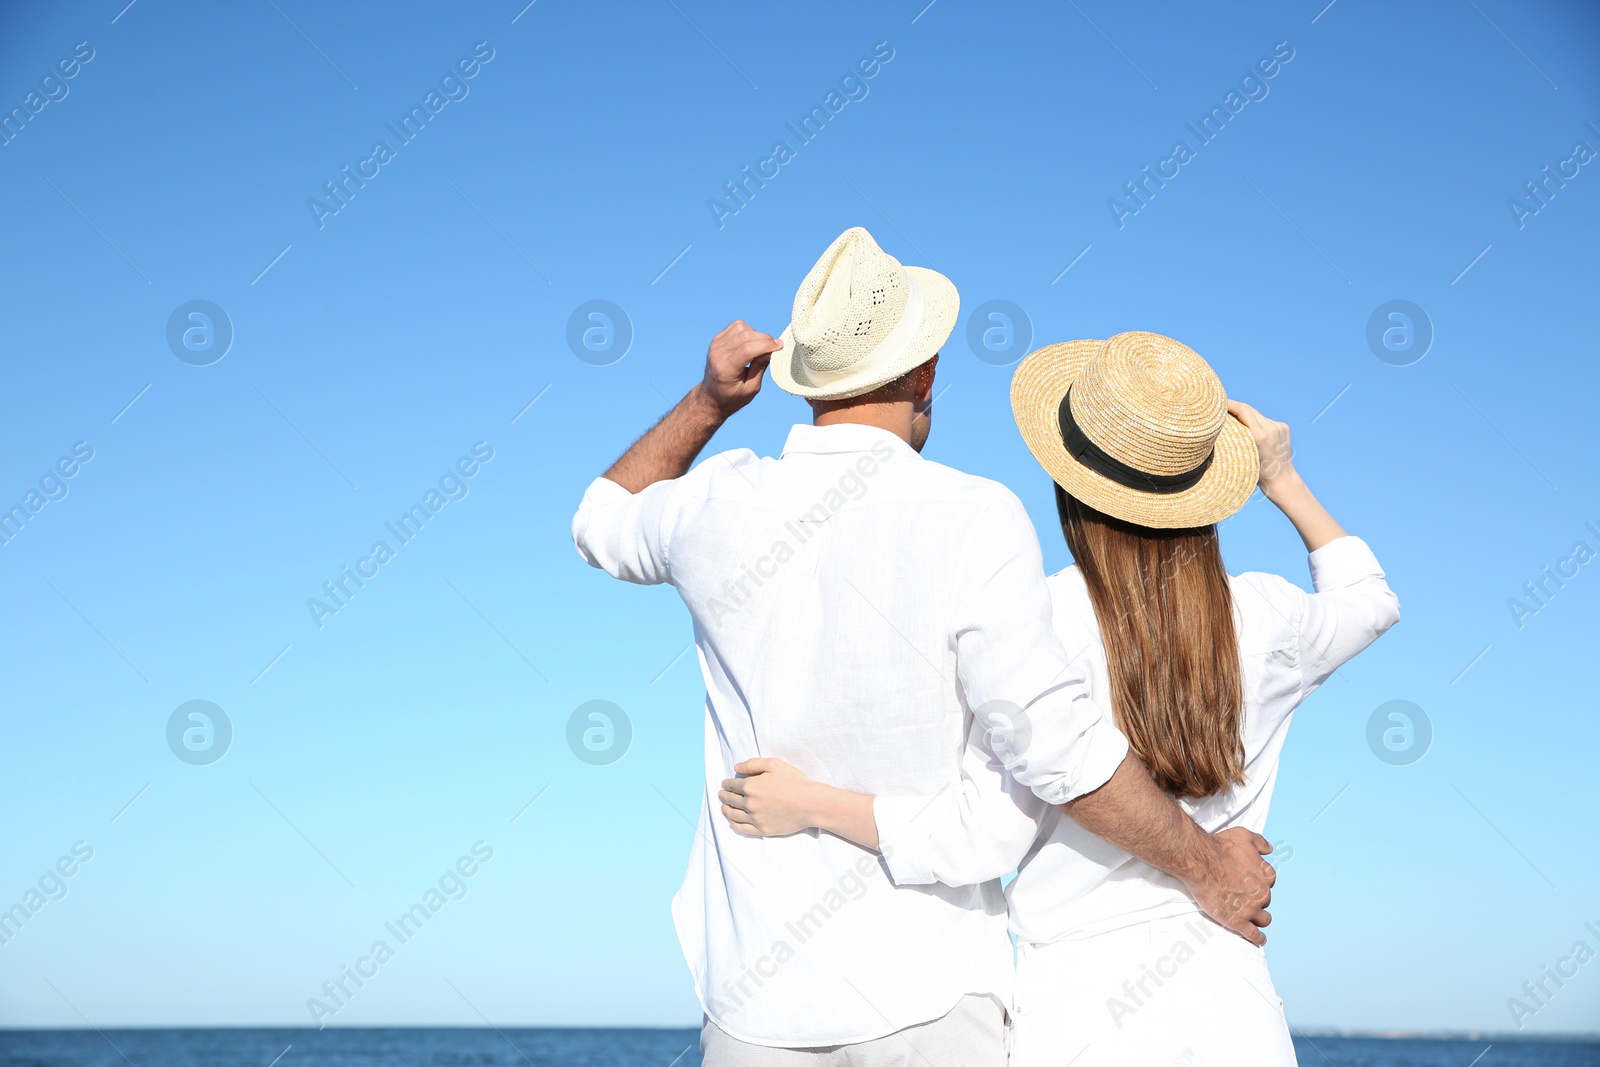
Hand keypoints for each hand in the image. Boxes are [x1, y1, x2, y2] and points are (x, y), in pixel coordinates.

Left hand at [698, 321, 782, 417]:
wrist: (711, 396)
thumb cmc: (733, 396)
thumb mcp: (751, 388)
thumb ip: (760, 367)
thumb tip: (773, 349)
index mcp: (725, 371)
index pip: (747, 350)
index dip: (766, 345)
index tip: (780, 345)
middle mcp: (717, 355)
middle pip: (745, 336)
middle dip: (764, 338)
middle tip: (776, 345)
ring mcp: (714, 346)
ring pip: (741, 328)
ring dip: (756, 334)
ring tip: (761, 346)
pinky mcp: (716, 340)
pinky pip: (735, 326)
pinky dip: (748, 330)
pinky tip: (751, 341)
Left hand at [720, 758, 819, 837]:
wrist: (811, 803)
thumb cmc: (794, 781)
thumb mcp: (774, 764)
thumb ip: (753, 764)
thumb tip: (736, 767)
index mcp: (751, 786)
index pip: (732, 784)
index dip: (726, 783)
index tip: (724, 783)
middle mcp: (750, 803)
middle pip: (730, 799)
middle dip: (724, 795)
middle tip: (722, 794)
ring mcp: (755, 818)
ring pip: (733, 814)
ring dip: (725, 809)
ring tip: (723, 807)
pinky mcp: (762, 829)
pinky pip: (742, 828)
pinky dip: (733, 824)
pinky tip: (732, 821)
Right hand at [1186, 827, 1275, 944]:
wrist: (1200, 861)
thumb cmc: (1220, 846)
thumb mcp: (1244, 836)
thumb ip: (1260, 842)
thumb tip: (1269, 849)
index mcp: (1265, 874)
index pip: (1269, 881)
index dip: (1259, 881)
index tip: (1250, 881)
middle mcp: (1262, 893)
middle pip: (1265, 900)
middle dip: (1257, 899)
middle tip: (1242, 896)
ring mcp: (1250, 909)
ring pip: (1264, 919)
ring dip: (1260, 918)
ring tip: (1253, 919)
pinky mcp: (1237, 921)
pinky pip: (1253, 935)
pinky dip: (1258, 938)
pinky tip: (1259, 940)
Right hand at [1227, 400, 1297, 496]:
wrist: (1282, 478)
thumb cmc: (1258, 473)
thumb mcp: (1242, 455)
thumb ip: (1236, 437)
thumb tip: (1223, 423)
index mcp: (1260, 436)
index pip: (1243, 410)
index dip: (1229, 404)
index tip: (1217, 402)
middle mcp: (1271, 428)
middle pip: (1248, 409)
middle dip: (1234, 407)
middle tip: (1221, 408)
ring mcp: (1279, 426)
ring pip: (1256, 414)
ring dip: (1245, 415)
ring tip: (1236, 422)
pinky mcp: (1284, 427)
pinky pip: (1265, 420)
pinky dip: (1256, 422)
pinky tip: (1253, 431)